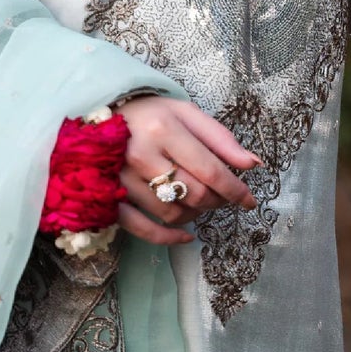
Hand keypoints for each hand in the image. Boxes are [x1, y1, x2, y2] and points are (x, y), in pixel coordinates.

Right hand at [115, 96, 260, 245]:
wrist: (98, 116)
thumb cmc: (147, 113)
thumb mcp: (184, 113)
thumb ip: (219, 138)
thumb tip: (252, 164)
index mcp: (163, 129)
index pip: (210, 169)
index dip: (235, 189)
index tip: (249, 201)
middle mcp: (141, 155)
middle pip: (194, 194)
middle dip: (217, 200)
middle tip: (222, 196)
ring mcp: (122, 180)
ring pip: (173, 213)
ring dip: (195, 214)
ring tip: (199, 202)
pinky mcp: (110, 198)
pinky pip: (142, 229)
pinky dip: (168, 238)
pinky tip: (186, 236)